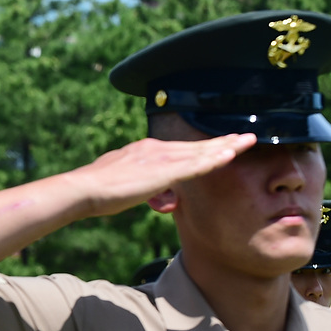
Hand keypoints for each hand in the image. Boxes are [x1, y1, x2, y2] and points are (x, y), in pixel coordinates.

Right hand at [70, 133, 256, 217]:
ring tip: (247, 142)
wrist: (83, 189)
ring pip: (200, 152)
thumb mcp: (123, 183)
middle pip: (196, 146)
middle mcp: (155, 149)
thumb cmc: (96, 190)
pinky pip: (193, 166)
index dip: (205, 146)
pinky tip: (229, 156)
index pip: (182, 148)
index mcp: (145, 150)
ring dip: (226, 147)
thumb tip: (153, 193)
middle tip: (246, 137)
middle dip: (223, 142)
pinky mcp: (161, 172)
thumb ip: (142, 185)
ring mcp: (159, 159)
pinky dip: (213, 160)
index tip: (223, 143)